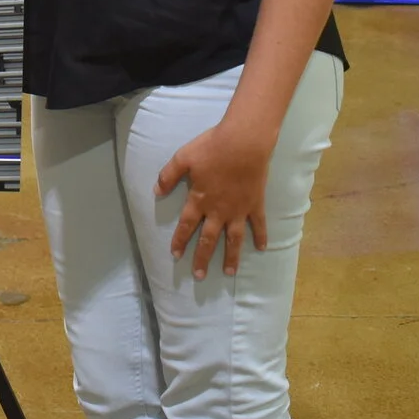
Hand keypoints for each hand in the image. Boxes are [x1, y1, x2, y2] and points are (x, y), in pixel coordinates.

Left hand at [156, 121, 273, 280]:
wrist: (244, 142)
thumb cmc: (212, 148)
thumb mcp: (183, 157)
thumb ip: (168, 176)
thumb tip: (155, 192)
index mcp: (199, 199)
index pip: (186, 225)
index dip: (180, 240)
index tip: (175, 255)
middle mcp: (218, 210)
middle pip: (208, 239)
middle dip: (202, 258)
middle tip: (199, 276)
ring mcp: (239, 210)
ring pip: (233, 239)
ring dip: (230, 257)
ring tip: (229, 272)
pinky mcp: (256, 204)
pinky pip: (259, 225)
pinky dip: (261, 237)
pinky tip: (262, 249)